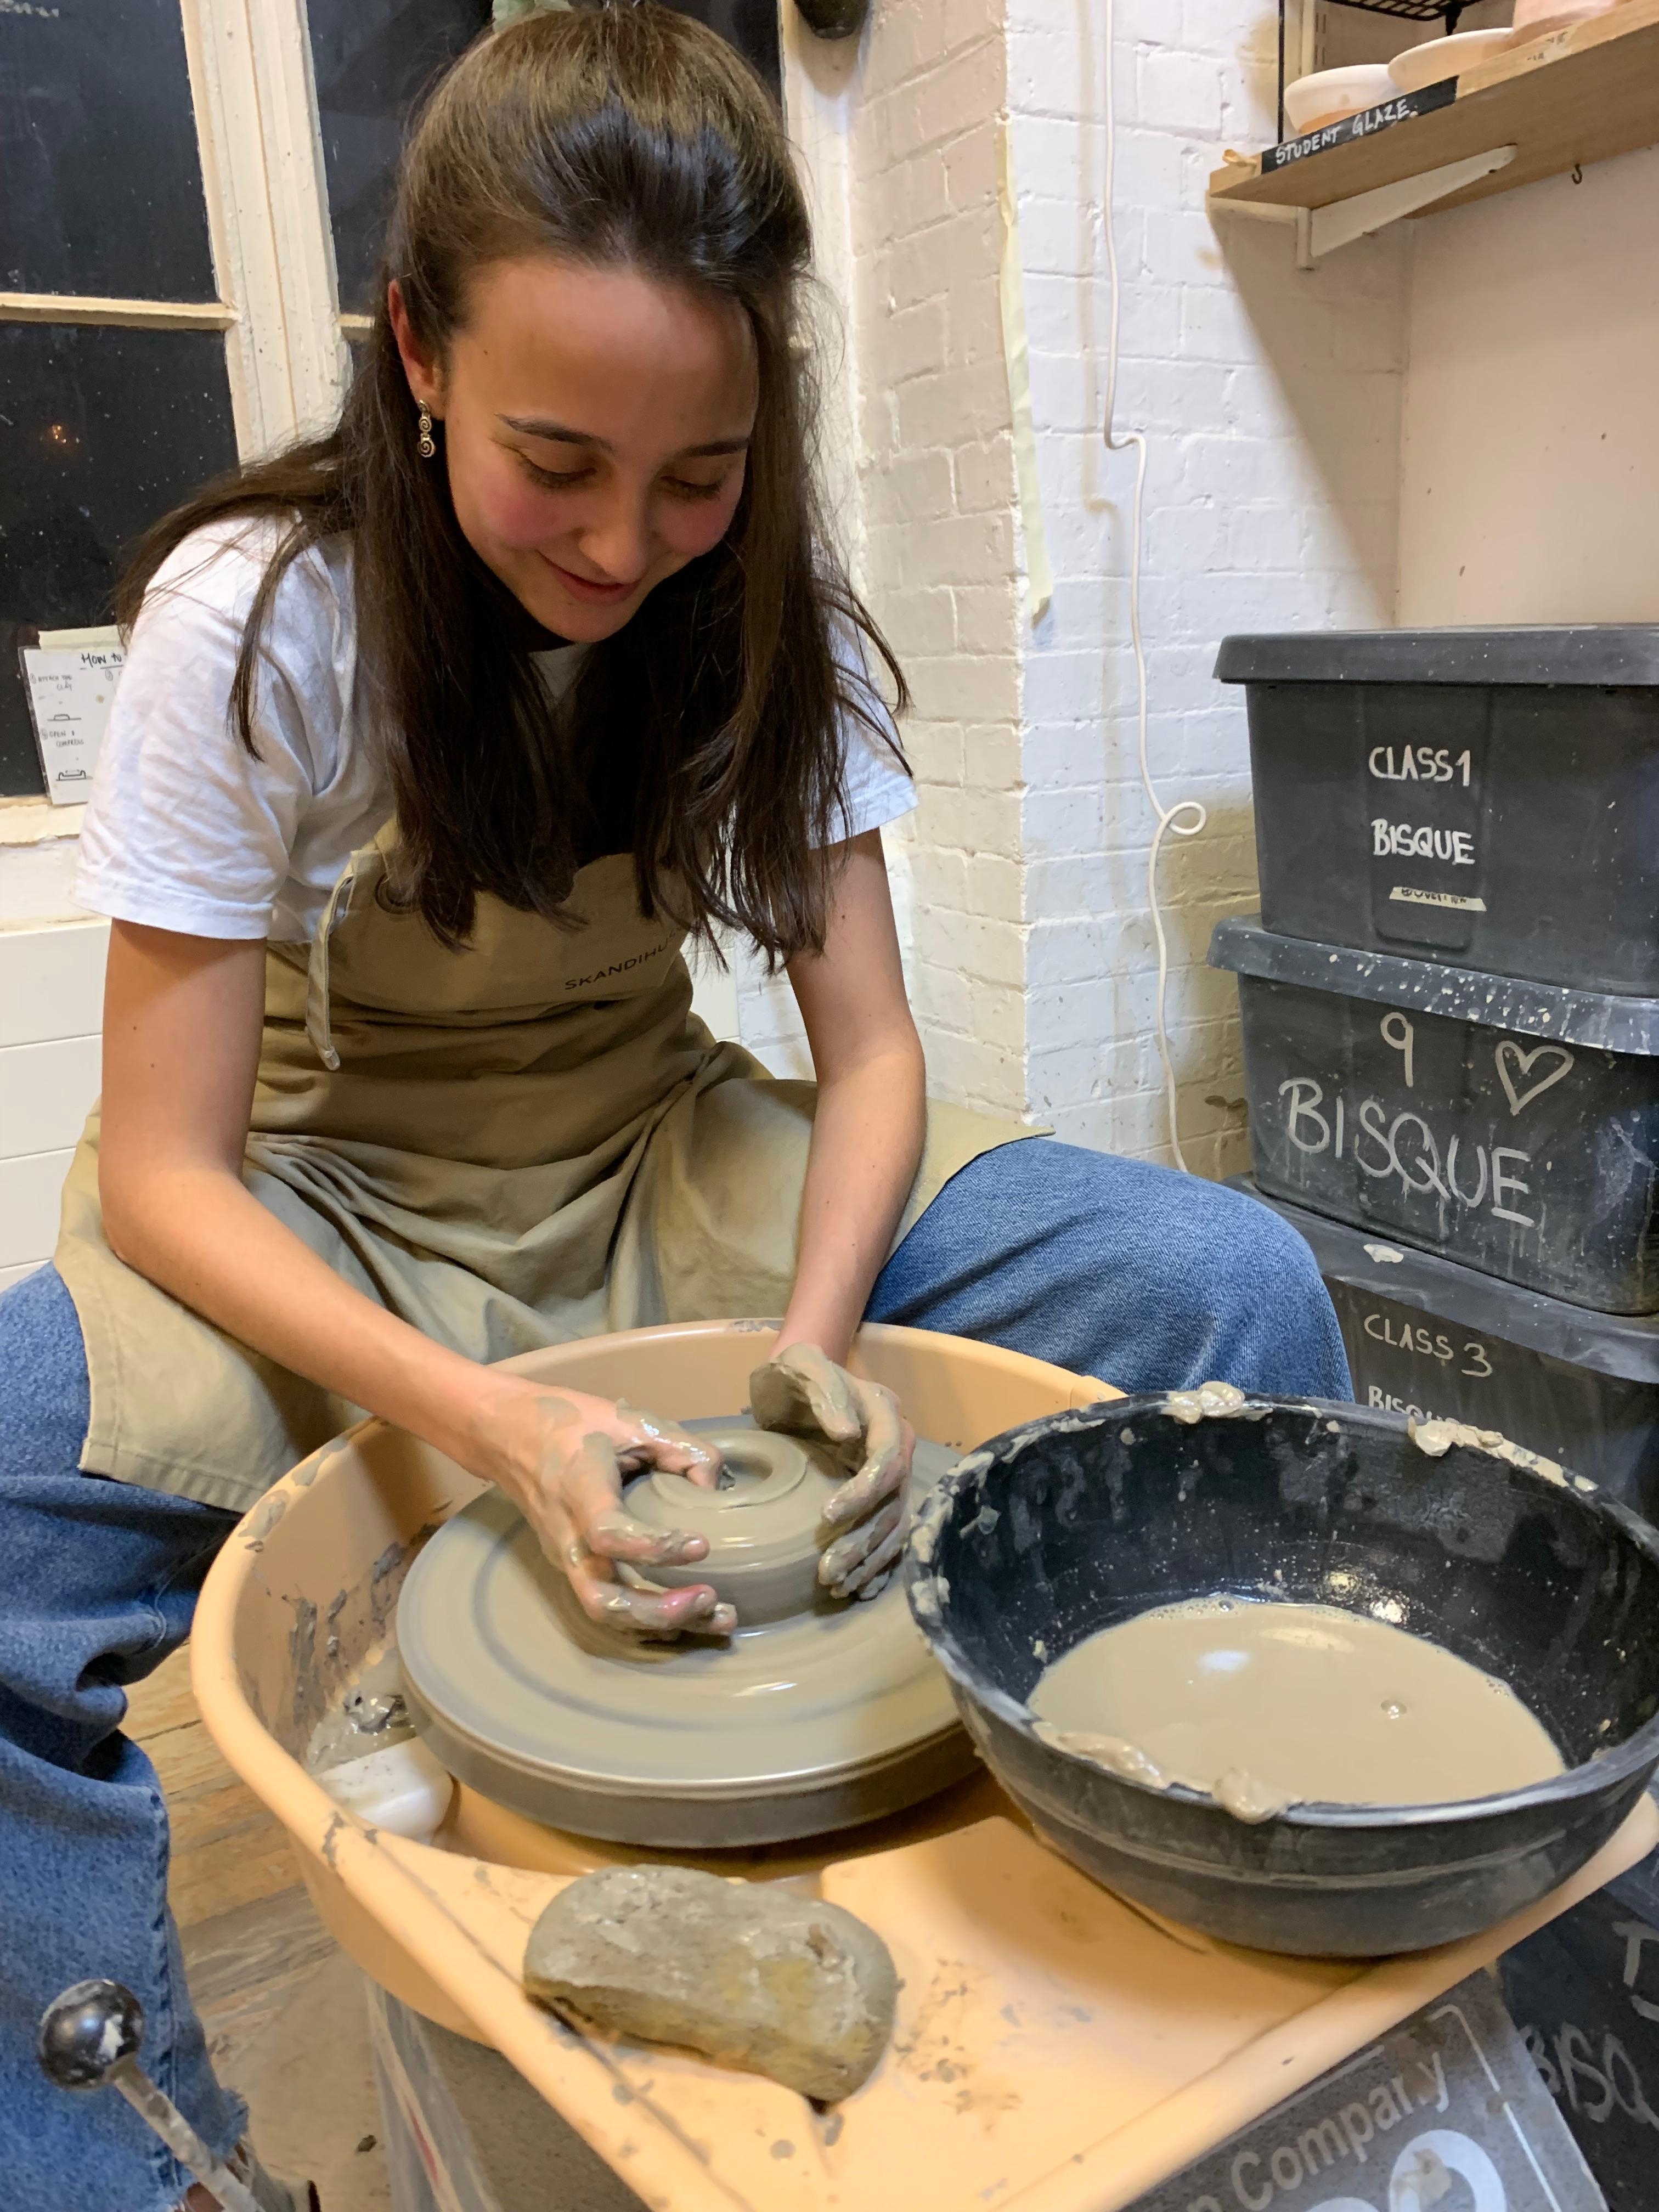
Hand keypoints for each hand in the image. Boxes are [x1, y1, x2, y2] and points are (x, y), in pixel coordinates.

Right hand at [475, 1378, 735, 1637]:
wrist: (508, 1436)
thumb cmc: (571, 1423)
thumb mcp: (630, 1420)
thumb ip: (681, 1448)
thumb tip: (716, 1487)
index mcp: (578, 1493)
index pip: (609, 1535)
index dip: (656, 1548)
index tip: (702, 1544)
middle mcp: (567, 1537)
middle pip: (603, 1599)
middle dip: (659, 1612)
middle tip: (710, 1598)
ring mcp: (566, 1559)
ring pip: (606, 1611)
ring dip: (662, 1624)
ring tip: (717, 1617)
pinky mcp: (574, 1567)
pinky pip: (609, 1604)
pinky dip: (650, 1619)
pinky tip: (692, 1615)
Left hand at [749, 1343, 914, 1599]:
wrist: (796, 1381)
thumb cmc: (795, 1373)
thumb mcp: (802, 1366)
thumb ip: (825, 1392)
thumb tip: (848, 1434)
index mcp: (886, 1413)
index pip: (889, 1460)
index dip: (864, 1491)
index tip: (827, 1515)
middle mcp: (898, 1445)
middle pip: (893, 1501)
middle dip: (863, 1540)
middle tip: (827, 1570)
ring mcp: (892, 1472)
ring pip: (894, 1524)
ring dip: (869, 1559)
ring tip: (837, 1586)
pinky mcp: (880, 1493)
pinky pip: (889, 1532)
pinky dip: (876, 1562)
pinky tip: (858, 1587)